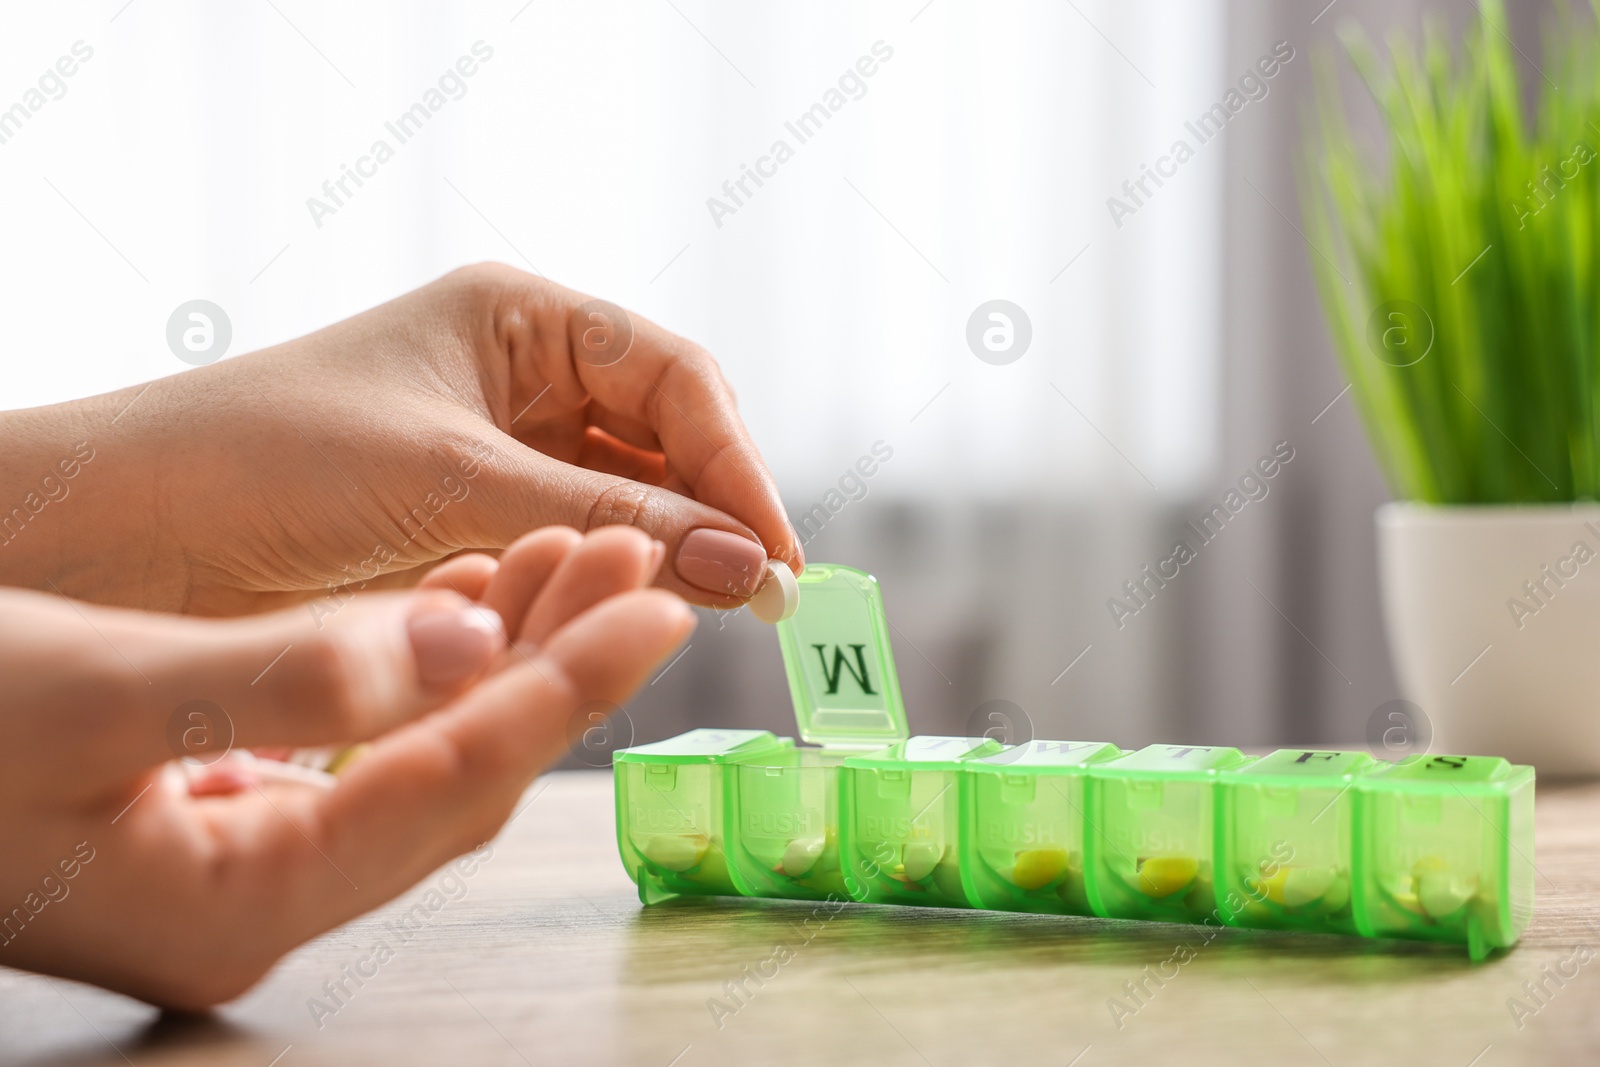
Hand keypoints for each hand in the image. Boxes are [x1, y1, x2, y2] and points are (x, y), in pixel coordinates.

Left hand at [0, 263, 798, 614]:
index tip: (776, 551)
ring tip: (718, 610)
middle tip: (765, 595)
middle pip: (667, 437)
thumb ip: (607, 521)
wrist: (126, 533)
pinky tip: (640, 614)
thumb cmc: (269, 463)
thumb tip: (751, 564)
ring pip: (631, 497)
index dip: (736, 462)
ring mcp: (503, 452)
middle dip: (717, 508)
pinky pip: (578, 545)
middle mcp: (523, 377)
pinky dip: (614, 580)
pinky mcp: (477, 524)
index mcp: (519, 318)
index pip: (674, 379)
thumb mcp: (455, 482)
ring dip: (674, 550)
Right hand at [0, 526, 691, 1007]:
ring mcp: (235, 865)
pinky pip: (360, 749)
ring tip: (569, 548)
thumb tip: (466, 648)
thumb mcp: (84, 685)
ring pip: (419, 759)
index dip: (568, 687)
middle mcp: (255, 902)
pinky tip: (458, 589)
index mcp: (237, 901)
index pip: (455, 786)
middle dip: (553, 660)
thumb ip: (285, 677)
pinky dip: (417, 668)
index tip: (658, 601)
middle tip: (633, 554)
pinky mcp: (215, 816)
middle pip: (458, 777)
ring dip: (498, 654)